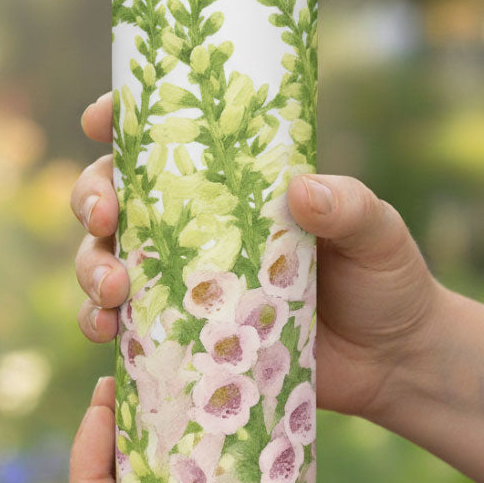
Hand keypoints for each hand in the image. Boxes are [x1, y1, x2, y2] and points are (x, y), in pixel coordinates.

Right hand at [71, 92, 442, 420]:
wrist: (393, 362)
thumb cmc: (385, 278)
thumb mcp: (377, 230)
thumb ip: (349, 206)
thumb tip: (301, 191)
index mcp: (237, 187)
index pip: (168, 143)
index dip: (121, 124)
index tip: (98, 120)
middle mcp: (200, 229)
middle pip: (117, 199)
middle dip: (90, 199)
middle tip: (104, 216)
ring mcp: (189, 283)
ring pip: (109, 261)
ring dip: (90, 267)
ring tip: (112, 288)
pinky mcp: (188, 335)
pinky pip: (128, 329)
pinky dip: (104, 326)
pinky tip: (108, 333)